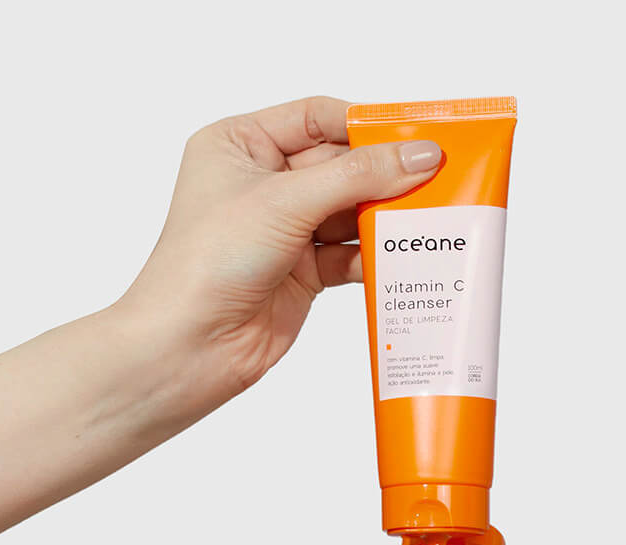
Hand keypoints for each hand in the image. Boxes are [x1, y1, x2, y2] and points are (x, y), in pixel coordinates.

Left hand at [120, 96, 442, 391]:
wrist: (187, 347)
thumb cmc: (206, 263)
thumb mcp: (284, 202)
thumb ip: (356, 177)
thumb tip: (420, 156)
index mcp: (239, 145)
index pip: (315, 117)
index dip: (365, 125)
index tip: (416, 134)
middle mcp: (260, 185)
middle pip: (341, 164)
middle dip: (384, 174)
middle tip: (439, 176)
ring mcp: (281, 230)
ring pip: (349, 211)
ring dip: (385, 217)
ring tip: (431, 216)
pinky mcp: (299, 273)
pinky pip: (349, 254)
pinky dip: (374, 256)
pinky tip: (403, 256)